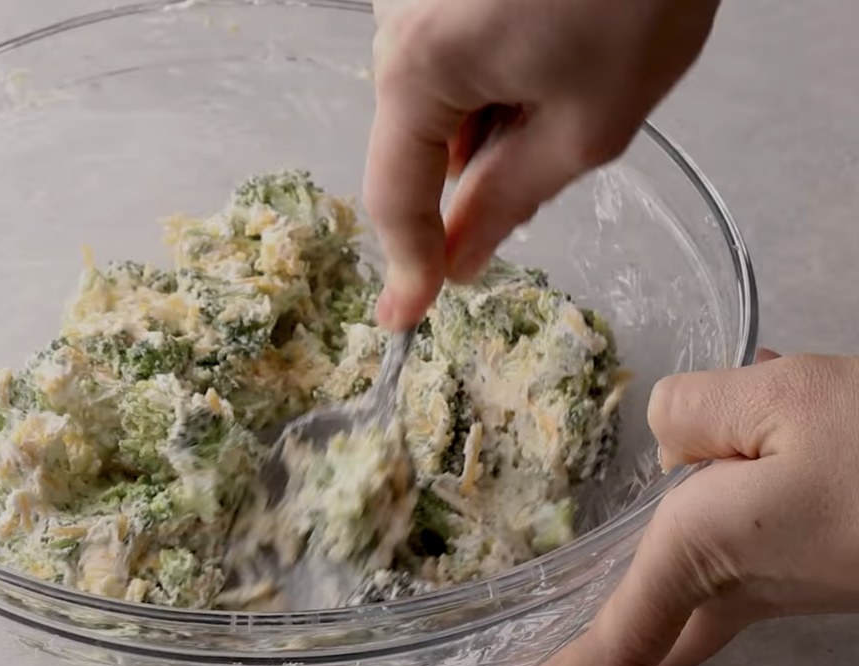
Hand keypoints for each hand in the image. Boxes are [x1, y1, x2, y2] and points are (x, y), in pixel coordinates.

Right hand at [364, 0, 721, 329]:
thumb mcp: (590, 119)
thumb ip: (512, 197)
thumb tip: (462, 255)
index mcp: (417, 66)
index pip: (396, 195)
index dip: (407, 264)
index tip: (407, 317)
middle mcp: (393, 24)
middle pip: (419, 140)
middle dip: (480, 166)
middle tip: (563, 142)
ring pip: (439, 95)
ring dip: (495, 114)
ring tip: (574, 70)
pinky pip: (451, 51)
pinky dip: (496, 70)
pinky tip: (556, 41)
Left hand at [538, 349, 858, 665]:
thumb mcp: (782, 399)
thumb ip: (693, 411)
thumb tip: (665, 438)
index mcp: (704, 552)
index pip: (618, 639)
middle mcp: (746, 583)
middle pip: (658, 630)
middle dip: (609, 645)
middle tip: (553, 646)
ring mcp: (795, 580)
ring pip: (706, 583)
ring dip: (666, 559)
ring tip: (639, 526)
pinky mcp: (833, 557)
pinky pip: (755, 540)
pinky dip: (730, 501)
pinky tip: (746, 440)